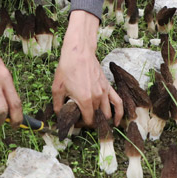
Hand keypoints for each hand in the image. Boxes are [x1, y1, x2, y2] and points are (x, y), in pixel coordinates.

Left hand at [52, 10, 122, 126]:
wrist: (78, 52)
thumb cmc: (67, 68)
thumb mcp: (57, 88)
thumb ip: (58, 105)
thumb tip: (59, 115)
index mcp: (85, 100)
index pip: (88, 121)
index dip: (81, 125)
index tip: (75, 122)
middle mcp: (97, 98)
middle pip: (98, 118)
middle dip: (91, 123)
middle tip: (83, 120)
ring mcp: (105, 92)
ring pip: (109, 113)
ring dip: (104, 121)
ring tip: (98, 124)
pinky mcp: (108, 86)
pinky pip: (118, 102)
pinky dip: (120, 113)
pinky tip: (117, 122)